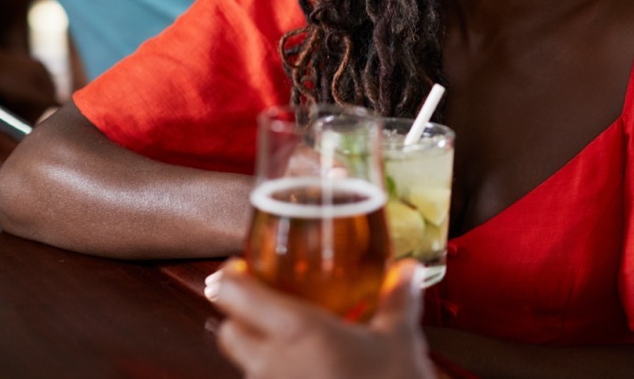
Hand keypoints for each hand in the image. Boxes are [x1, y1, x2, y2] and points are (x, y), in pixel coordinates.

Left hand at [208, 257, 436, 378]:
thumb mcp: (400, 339)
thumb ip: (398, 298)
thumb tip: (407, 269)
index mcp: (296, 330)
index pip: (235, 293)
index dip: (230, 275)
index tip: (240, 266)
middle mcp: (271, 363)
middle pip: (227, 332)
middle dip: (238, 316)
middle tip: (265, 304)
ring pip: (246, 366)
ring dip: (260, 352)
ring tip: (296, 345)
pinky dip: (279, 376)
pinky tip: (310, 374)